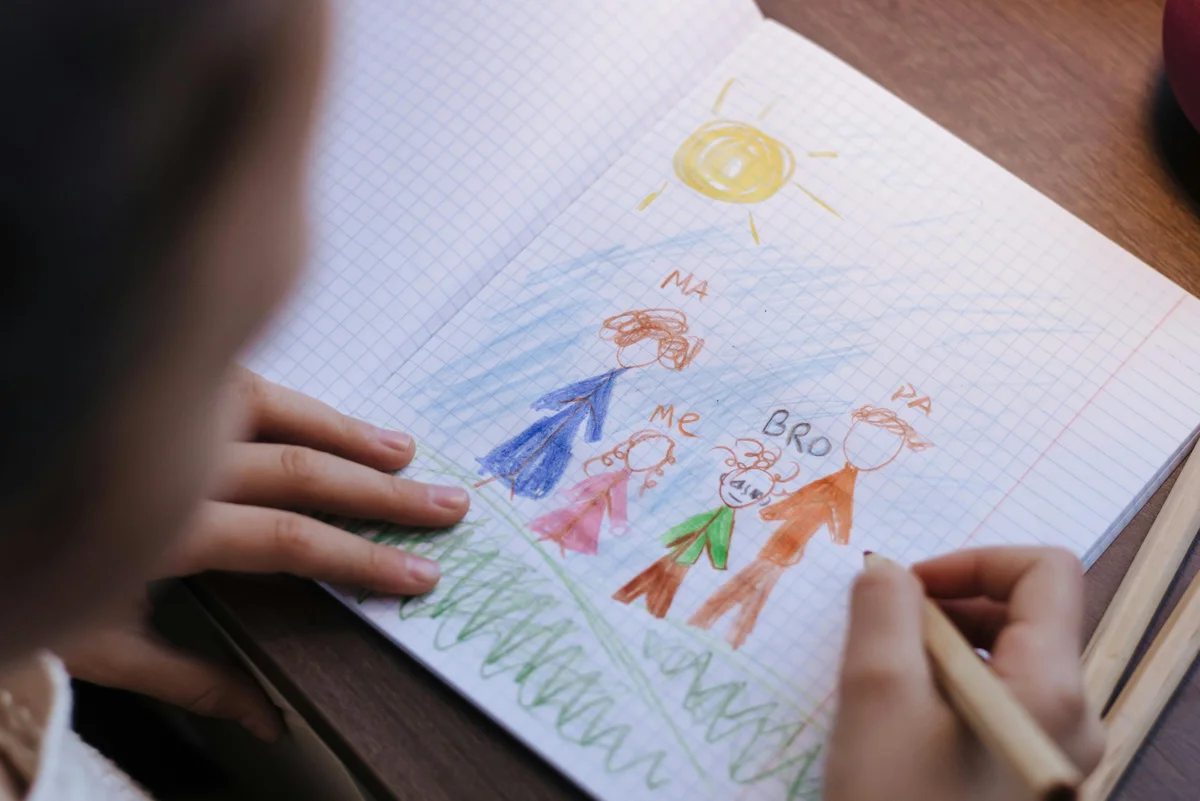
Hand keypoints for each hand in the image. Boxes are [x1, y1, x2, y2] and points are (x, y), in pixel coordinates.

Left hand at [62, 369, 468, 739]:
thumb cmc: (23, 581)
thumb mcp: (99, 642)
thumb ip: (192, 679)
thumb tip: (269, 722)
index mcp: (167, 524)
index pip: (292, 540)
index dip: (364, 559)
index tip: (421, 574)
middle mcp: (176, 457)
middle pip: (304, 470)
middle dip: (386, 493)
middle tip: (449, 506)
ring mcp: (168, 413)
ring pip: (279, 410)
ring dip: (349, 433)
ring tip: (406, 452)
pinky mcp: (161, 390)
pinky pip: (246, 385)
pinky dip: (298, 401)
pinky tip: (327, 418)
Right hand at [824, 547, 1104, 800]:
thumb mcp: (877, 695)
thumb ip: (883, 612)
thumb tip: (887, 571)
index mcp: (1053, 687)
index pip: (1045, 571)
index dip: (973, 559)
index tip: (906, 587)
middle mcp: (1071, 718)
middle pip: (1026, 616)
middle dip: (949, 606)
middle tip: (883, 632)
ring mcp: (1051, 754)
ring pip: (1006, 663)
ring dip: (940, 649)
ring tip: (882, 679)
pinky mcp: (1024, 781)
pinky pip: (995, 707)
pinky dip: (945, 690)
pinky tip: (896, 721)